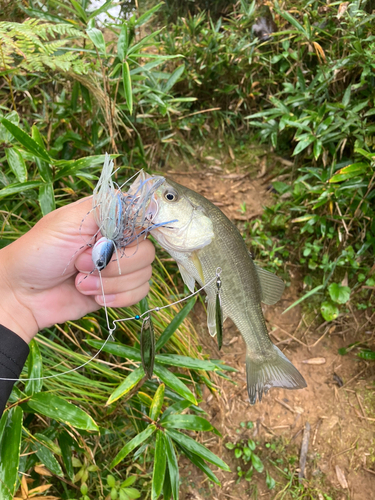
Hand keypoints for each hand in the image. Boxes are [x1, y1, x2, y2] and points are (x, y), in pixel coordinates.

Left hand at [0, 198, 154, 342]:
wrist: (23, 295)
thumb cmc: (39, 253)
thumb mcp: (68, 221)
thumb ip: (106, 209)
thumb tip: (139, 204)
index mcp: (108, 219)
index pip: (142, 219)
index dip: (131, 234)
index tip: (108, 241)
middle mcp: (118, 241)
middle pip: (147, 250)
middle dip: (113, 263)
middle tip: (80, 263)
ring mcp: (120, 267)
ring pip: (144, 274)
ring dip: (110, 283)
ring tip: (81, 282)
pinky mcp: (119, 291)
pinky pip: (139, 293)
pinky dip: (118, 297)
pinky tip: (94, 296)